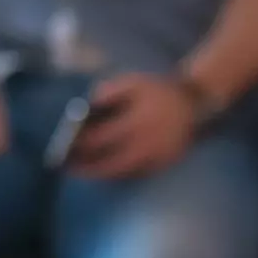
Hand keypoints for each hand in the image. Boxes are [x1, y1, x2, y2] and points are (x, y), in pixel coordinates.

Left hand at [67, 73, 195, 179]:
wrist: (194, 101)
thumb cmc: (157, 90)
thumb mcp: (132, 82)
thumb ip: (108, 92)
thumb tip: (85, 106)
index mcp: (139, 121)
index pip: (104, 137)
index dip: (82, 143)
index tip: (64, 146)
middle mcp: (150, 142)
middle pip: (114, 163)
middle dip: (89, 168)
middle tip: (68, 168)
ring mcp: (160, 156)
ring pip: (127, 172)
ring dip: (103, 175)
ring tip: (83, 173)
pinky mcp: (167, 163)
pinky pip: (140, 174)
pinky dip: (121, 175)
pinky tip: (106, 172)